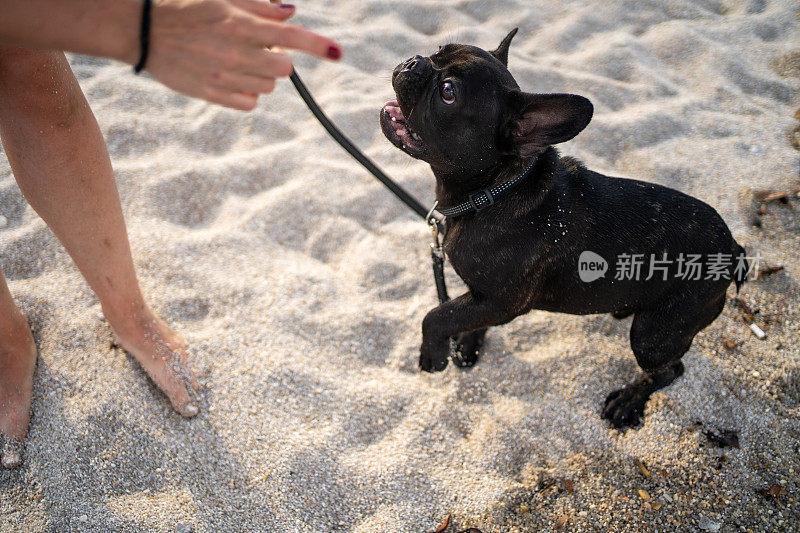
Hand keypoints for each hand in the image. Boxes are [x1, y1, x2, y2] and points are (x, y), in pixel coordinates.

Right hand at [143, 0, 341, 109]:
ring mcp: (224, 77)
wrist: (142, 30)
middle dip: (279, 58)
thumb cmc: (185, 8)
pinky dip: (249, 92)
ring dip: (263, 75)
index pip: (291, 36)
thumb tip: (290, 12)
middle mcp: (236, 53)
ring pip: (269, 86)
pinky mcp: (213, 94)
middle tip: (260, 48)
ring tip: (239, 60)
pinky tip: (233, 78)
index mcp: (240, 24)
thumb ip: (260, 7)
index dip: (318, 45)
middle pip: (284, 68)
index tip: (338, 53)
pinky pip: (250, 102)